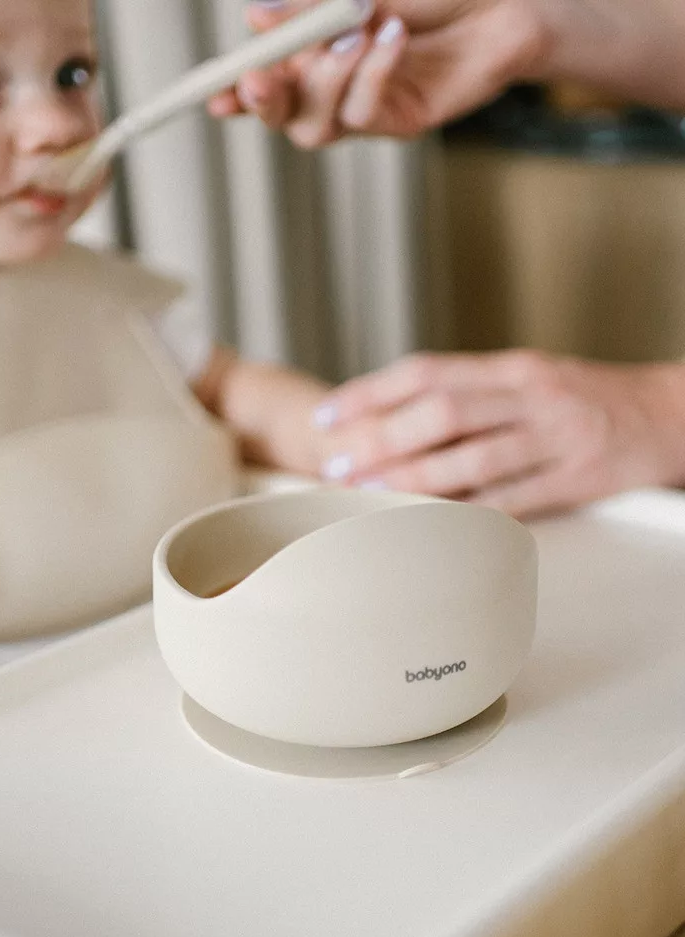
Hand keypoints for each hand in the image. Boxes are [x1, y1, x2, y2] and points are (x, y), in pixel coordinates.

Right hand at [207, 0, 549, 142]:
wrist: (505, 1)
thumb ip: (311, 5)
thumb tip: (256, 15)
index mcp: (313, 49)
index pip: (263, 79)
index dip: (232, 91)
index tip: (214, 94)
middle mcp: (331, 84)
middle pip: (280, 116)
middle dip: (263, 101)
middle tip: (261, 78)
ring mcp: (362, 107)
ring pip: (315, 126)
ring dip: (323, 81)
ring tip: (353, 34)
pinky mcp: (396, 121)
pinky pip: (364, 112)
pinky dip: (371, 73)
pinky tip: (391, 36)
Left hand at [311, 351, 684, 518]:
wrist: (666, 414)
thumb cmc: (580, 399)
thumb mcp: (523, 379)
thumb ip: (465, 393)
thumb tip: (389, 416)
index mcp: (509, 368)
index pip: (426, 371)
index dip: (370, 392)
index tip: (329, 414)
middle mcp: (529, 395)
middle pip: (443, 412)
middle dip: (383, 439)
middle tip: (340, 464)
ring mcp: (555, 437)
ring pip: (474, 458)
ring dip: (417, 478)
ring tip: (373, 494)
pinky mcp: (576, 478)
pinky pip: (514, 500)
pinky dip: (470, 514)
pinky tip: (433, 525)